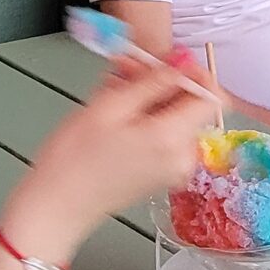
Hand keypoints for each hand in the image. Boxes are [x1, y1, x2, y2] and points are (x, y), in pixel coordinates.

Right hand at [8, 57, 219, 256]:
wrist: (57, 206)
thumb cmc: (74, 157)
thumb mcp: (110, 106)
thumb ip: (153, 82)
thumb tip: (181, 65)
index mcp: (173, 139)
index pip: (212, 97)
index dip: (194, 74)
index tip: (167, 62)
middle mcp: (183, 156)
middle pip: (190, 106)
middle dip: (163, 83)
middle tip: (124, 70)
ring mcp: (173, 168)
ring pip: (174, 118)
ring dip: (149, 98)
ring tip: (111, 90)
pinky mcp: (160, 174)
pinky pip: (163, 135)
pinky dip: (145, 118)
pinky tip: (115, 113)